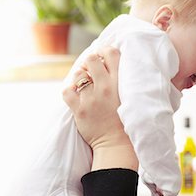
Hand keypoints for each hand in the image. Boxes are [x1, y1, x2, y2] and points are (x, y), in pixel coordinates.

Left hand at [63, 46, 137, 170]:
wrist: (116, 144)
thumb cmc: (124, 120)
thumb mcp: (128, 96)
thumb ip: (120, 80)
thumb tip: (107, 62)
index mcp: (120, 83)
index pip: (110, 53)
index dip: (103, 51)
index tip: (101, 57)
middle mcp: (105, 88)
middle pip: (90, 60)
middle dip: (89, 63)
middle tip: (91, 72)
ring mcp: (91, 99)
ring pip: (78, 75)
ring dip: (79, 78)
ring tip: (84, 86)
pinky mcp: (80, 110)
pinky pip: (67, 91)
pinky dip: (70, 91)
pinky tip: (76, 96)